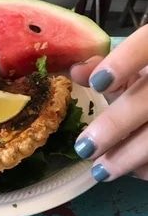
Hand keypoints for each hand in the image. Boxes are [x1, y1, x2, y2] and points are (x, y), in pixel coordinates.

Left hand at [70, 25, 147, 181]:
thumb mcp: (137, 65)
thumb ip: (106, 65)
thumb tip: (75, 71)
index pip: (147, 45)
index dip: (124, 62)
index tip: (97, 83)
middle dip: (116, 125)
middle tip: (84, 147)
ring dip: (130, 156)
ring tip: (100, 171)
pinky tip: (133, 170)